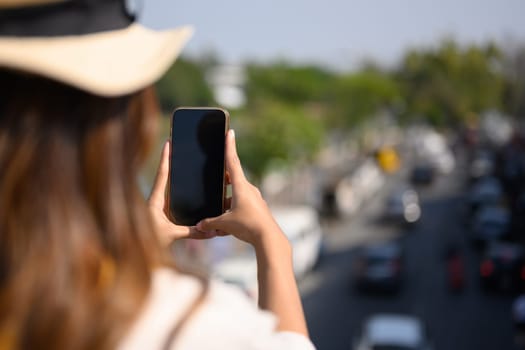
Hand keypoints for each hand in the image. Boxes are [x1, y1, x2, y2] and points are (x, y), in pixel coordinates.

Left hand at [148, 140, 219, 246]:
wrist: (131, 253)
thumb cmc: (147, 243)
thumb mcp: (171, 235)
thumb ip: (191, 232)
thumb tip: (211, 231)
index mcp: (155, 201)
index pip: (162, 175)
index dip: (165, 159)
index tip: (167, 143)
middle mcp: (154, 201)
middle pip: (163, 177)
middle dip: (169, 162)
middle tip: (176, 146)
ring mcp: (156, 207)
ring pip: (165, 187)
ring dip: (171, 175)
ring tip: (181, 161)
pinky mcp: (158, 214)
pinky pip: (168, 198)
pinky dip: (174, 189)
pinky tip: (184, 188)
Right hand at [196, 130, 284, 247]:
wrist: (268, 238)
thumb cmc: (248, 226)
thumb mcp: (225, 224)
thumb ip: (210, 223)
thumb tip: (200, 225)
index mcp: (241, 186)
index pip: (232, 161)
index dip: (229, 146)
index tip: (230, 132)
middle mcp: (249, 189)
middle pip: (232, 179)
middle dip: (222, 179)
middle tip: (215, 176)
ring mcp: (254, 198)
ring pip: (235, 195)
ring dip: (226, 201)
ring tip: (216, 214)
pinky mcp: (256, 208)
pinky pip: (241, 205)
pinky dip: (232, 211)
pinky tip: (226, 225)